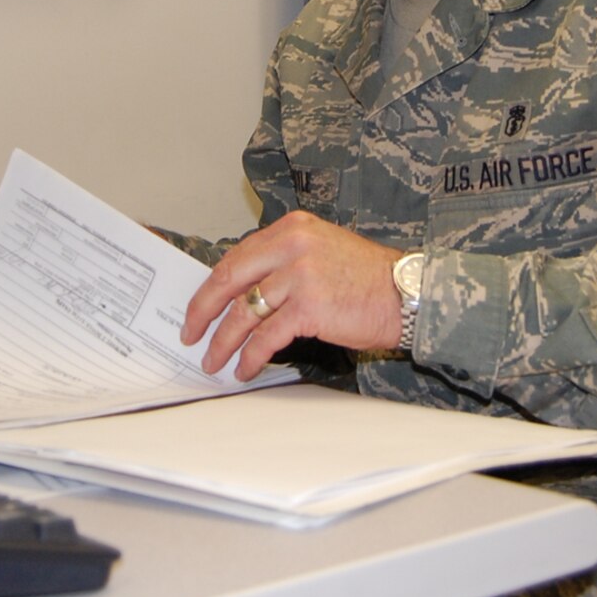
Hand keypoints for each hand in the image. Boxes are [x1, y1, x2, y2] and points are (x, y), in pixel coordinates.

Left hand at [180, 212, 403, 380]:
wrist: (406, 294)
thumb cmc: (368, 278)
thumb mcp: (321, 251)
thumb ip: (283, 262)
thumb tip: (243, 293)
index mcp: (292, 229)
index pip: (237, 256)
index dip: (212, 285)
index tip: (198, 306)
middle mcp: (292, 245)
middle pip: (229, 279)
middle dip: (202, 311)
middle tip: (189, 333)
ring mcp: (300, 275)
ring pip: (243, 312)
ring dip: (224, 341)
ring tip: (214, 360)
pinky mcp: (309, 306)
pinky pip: (266, 336)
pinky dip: (250, 356)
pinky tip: (244, 367)